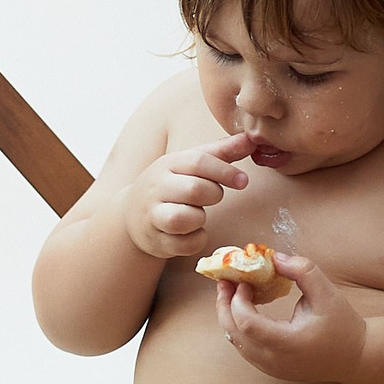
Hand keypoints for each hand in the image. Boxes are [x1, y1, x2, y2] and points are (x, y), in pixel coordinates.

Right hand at [118, 131, 252, 259]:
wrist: (132, 214)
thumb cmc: (171, 184)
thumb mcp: (190, 164)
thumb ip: (221, 152)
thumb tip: (251, 139)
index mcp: (168, 164)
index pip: (198, 161)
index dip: (225, 171)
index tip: (243, 180)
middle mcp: (157, 188)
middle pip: (194, 189)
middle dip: (213, 194)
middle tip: (213, 196)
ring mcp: (153, 215)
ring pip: (184, 218)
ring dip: (200, 218)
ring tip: (197, 214)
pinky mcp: (156, 241)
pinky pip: (185, 244)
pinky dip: (196, 240)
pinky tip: (192, 232)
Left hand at [218, 251, 358, 382]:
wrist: (355, 358)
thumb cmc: (343, 325)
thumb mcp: (327, 293)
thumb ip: (302, 271)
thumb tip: (274, 258)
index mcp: (288, 344)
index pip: (247, 324)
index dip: (238, 300)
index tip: (244, 281)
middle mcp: (274, 361)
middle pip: (233, 333)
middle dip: (224, 305)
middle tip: (225, 281)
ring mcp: (270, 368)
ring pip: (235, 341)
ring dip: (230, 315)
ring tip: (233, 291)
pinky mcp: (270, 369)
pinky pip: (244, 347)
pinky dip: (239, 326)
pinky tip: (246, 307)